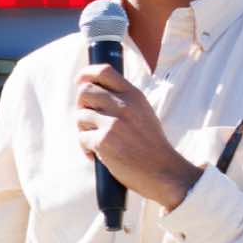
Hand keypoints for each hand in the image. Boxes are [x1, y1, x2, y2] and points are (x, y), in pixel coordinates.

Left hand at [73, 64, 202, 210]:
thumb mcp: (143, 112)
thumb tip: (95, 91)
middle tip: (89, 121)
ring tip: (97, 142)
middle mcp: (123, 105)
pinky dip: (86, 149)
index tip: (79, 81)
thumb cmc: (151, 145)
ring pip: (80, 116)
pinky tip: (98, 156)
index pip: (104, 71)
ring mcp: (113, 122)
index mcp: (134, 95)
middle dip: (82, 106)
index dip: (86, 73)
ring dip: (84, 130)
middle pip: (85, 91)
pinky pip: (82, 138)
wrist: (164, 171)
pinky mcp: (104, 141)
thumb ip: (124, 100)